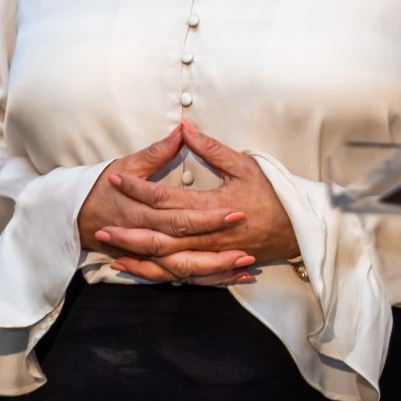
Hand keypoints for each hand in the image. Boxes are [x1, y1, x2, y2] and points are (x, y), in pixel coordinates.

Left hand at [92, 122, 301, 284]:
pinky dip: (155, 273)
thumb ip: (210, 148)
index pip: (166, 197)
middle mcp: (209, 235)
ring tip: (110, 251)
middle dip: (128, 231)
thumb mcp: (244, 165)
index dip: (138, 188)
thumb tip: (183, 126)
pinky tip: (134, 269)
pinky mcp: (215, 266)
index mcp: (212, 206)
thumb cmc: (272, 194)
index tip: (114, 178)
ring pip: (167, 260)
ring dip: (137, 256)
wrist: (300, 229)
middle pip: (160, 234)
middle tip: (99, 225)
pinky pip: (181, 274)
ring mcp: (211, 254)